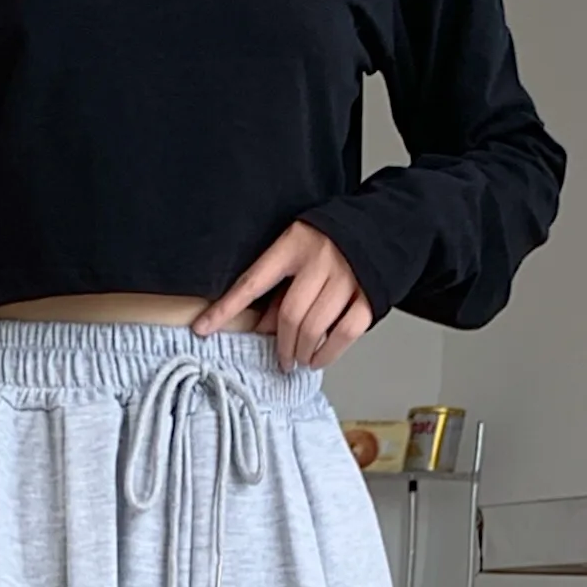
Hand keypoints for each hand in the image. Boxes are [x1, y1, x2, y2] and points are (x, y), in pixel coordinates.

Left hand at [196, 222, 374, 370]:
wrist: (383, 228)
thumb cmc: (333, 244)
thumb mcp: (300, 251)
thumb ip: (281, 285)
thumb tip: (262, 327)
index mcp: (294, 243)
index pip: (253, 281)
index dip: (227, 308)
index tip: (203, 328)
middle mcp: (320, 259)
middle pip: (289, 315)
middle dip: (281, 344)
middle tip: (280, 358)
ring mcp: (347, 278)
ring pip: (314, 328)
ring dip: (302, 352)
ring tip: (298, 359)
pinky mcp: (368, 296)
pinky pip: (343, 335)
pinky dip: (327, 354)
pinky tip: (318, 358)